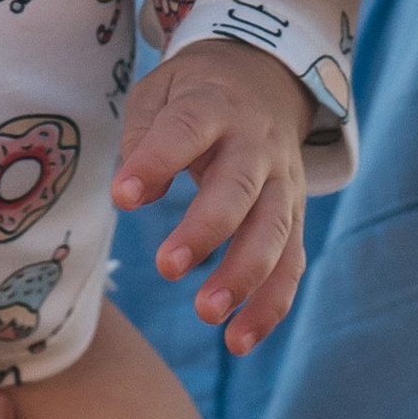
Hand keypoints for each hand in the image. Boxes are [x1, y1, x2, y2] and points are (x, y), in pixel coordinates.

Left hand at [111, 39, 313, 352]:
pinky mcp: (295, 215)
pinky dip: (271, 305)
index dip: (155, 161)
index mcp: (214, 105)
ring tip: (207, 316)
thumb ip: (144, 136)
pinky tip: (240, 340)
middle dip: (207, 229)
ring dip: (244, 277)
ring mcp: (283, 182)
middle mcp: (256, 144)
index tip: (123, 197)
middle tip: (166, 268)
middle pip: (238, 187)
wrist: (267, 78)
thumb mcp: (160, 90)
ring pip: (273, 231)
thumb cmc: (195, 94)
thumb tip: (133, 194)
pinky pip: (291, 263)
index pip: (185, 130)